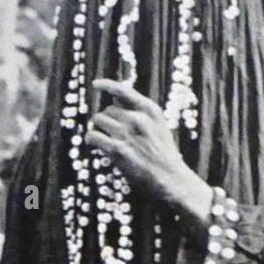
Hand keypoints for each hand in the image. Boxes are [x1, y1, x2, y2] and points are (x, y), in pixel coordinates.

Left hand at [85, 79, 211, 224]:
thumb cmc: (163, 155)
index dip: (107, 85)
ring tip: (106, 140)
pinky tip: (96, 144)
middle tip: (113, 133)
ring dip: (99, 128)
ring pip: (98, 120)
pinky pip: (93, 136)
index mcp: (150, 110)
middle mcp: (138, 118)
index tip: (95, 84)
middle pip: (108, 109)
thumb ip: (141, 114)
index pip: (124, 91)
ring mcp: (127, 133)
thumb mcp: (158, 126)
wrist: (171, 179)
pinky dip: (92, 139)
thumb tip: (116, 103)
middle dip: (107, 119)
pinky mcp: (117, 150)